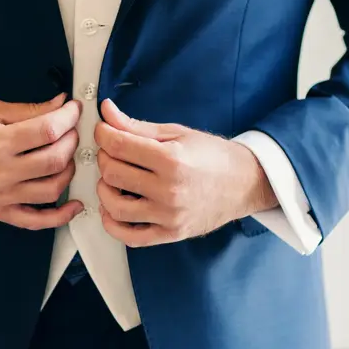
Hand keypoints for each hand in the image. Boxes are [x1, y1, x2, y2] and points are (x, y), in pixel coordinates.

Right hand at [0, 94, 84, 229]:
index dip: (68, 117)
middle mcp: (0, 172)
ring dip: (69, 171)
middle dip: (71, 142)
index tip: (74, 110)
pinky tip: (74, 205)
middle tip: (71, 131)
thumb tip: (60, 104)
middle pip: (54, 160)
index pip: (47, 130)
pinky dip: (60, 216)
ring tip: (67, 156)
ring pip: (52, 189)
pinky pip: (36, 221)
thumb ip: (28, 110)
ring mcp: (0, 196)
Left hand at [94, 99, 276, 246]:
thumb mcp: (176, 134)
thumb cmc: (213, 156)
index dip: (103, 134)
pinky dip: (113, 224)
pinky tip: (112, 209)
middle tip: (111, 152)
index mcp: (171, 159)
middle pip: (113, 173)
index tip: (103, 131)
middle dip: (104, 158)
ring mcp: (169, 215)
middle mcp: (169, 190)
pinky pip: (130, 236)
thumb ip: (137, 126)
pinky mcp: (170, 233)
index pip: (118, 146)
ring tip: (112, 179)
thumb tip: (106, 112)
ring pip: (115, 206)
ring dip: (104, 190)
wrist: (245, 183)